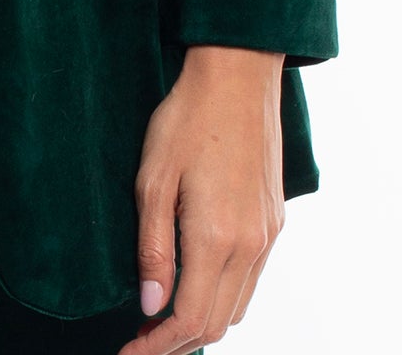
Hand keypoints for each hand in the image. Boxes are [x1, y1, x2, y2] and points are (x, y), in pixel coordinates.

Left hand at [119, 45, 285, 353]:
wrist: (238, 75)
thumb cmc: (188, 118)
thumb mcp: (153, 180)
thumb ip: (154, 250)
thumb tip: (151, 307)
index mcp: (217, 238)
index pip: (189, 320)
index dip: (156, 345)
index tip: (128, 351)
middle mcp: (250, 245)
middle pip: (217, 323)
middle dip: (177, 342)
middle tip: (140, 339)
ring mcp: (267, 234)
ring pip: (238, 306)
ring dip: (202, 322)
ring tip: (163, 317)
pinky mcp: (274, 221)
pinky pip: (252, 279)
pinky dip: (224, 296)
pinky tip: (197, 283)